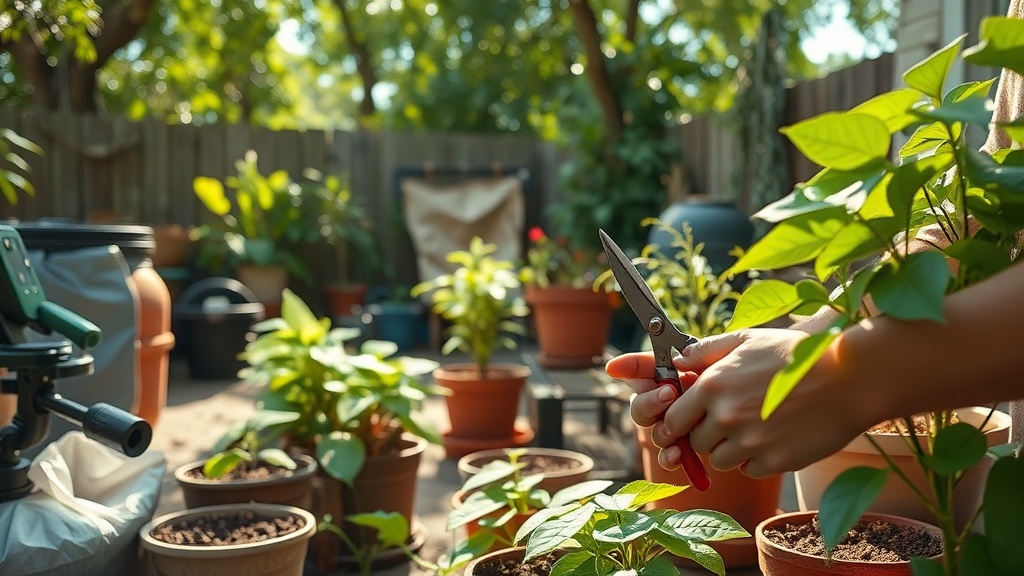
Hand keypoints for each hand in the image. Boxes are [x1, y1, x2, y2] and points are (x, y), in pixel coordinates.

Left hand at [607, 328, 871, 477]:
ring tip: (753, 428)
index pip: (673, 419)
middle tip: (728, 421)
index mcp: (712, 386)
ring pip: (720, 460)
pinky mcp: (774, 461)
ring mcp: (750, 443)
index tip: (689, 419)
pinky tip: (772, 438)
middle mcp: (725, 417)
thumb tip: (678, 361)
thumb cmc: (797, 354)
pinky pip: (749, 470)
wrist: (848, 378)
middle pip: (696, 442)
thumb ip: (707, 350)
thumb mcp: (748, 339)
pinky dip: (755, 460)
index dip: (679, 421)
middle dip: (706, 434)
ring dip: (730, 449)